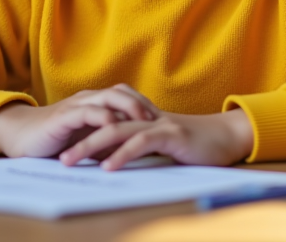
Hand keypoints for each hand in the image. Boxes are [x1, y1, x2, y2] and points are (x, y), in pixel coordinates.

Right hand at [0, 84, 158, 157]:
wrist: (20, 137)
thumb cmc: (54, 142)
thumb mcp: (87, 142)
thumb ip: (107, 143)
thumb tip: (133, 155)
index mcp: (96, 103)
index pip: (127, 98)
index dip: (146, 107)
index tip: (165, 122)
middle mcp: (89, 99)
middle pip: (123, 92)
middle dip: (143, 104)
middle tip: (161, 121)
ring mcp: (77, 105)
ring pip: (109, 98)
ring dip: (130, 108)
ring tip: (145, 123)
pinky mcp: (64, 116)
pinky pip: (88, 112)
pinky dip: (103, 118)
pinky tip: (115, 127)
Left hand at [56, 108, 254, 170]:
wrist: (226, 136)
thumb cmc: (195, 145)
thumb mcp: (161, 146)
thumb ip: (138, 148)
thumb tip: (111, 162)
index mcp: (140, 119)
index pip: (106, 124)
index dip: (83, 136)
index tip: (62, 151)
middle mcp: (145, 118)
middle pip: (104, 126)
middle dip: (79, 142)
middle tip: (59, 158)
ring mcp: (158, 124)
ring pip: (116, 131)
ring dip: (90, 147)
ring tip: (71, 160)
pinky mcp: (171, 135)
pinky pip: (141, 143)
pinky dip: (122, 154)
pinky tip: (108, 166)